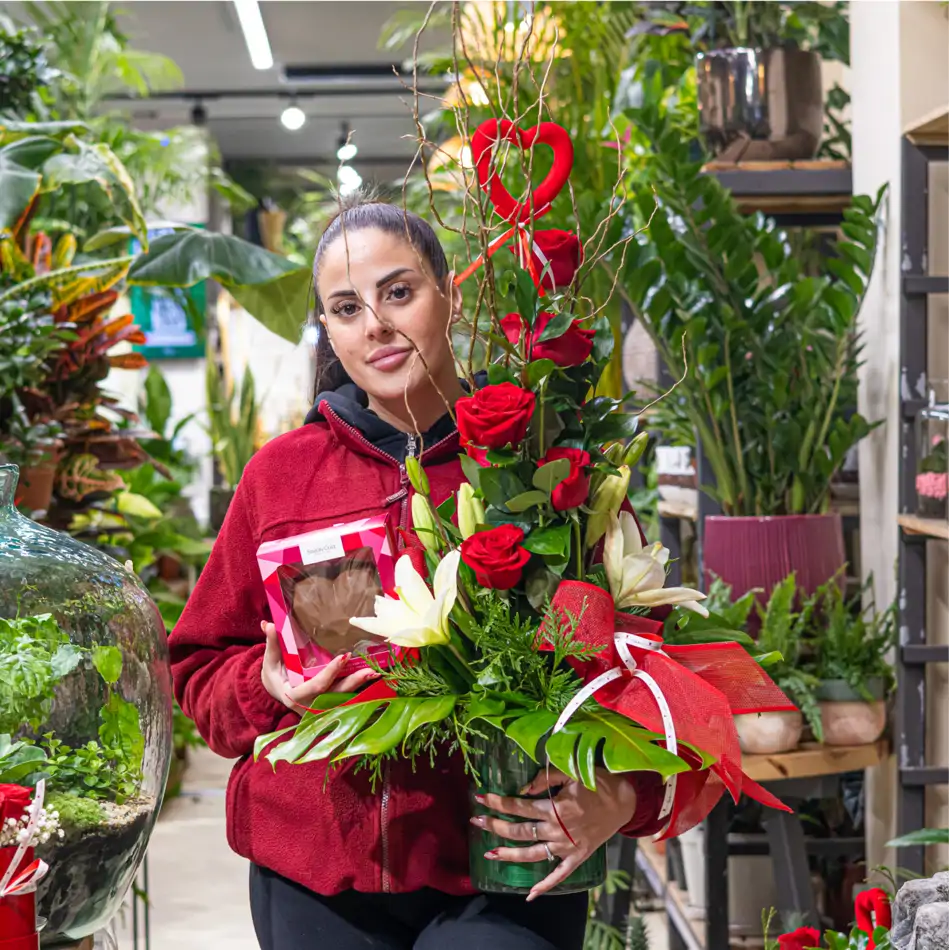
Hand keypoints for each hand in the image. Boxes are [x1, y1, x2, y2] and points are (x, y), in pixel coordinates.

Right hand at [260, 621, 378, 712]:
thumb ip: (272, 644)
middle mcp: (310, 705)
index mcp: (294, 696)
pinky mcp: (328, 705)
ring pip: (343, 698)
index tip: (344, 657)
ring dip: (360, 686)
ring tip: (376, 672)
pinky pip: (345, 697)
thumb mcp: (270, 661)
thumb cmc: (273, 676)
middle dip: (354, 682)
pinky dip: (359, 688)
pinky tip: (373, 677)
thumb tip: (268, 624)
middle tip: (371, 669)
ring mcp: (321, 707)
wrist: (274, 694)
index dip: (331, 673)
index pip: (317, 686)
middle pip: (336, 695)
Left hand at [472, 768, 636, 900]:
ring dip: (509, 854)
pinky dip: (545, 885)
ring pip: (533, 854)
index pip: (519, 806)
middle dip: (495, 825)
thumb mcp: (572, 772)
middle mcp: (558, 830)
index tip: (479, 797)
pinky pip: (559, 875)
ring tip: (488, 853)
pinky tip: (529, 894)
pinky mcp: (578, 857)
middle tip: (475, 821)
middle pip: (520, 830)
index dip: (498, 802)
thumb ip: (546, 779)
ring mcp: (567, 846)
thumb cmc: (598, 781)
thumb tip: (524, 790)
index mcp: (556, 807)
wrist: (627, 799)